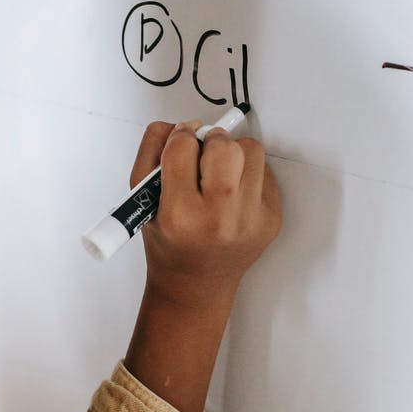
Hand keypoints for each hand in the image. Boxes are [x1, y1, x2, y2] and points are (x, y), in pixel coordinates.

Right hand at [129, 118, 282, 302]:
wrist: (195, 285)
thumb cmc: (167, 240)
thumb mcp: (141, 199)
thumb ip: (153, 150)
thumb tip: (186, 125)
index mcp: (179, 216)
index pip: (182, 147)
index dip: (179, 137)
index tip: (180, 143)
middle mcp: (218, 221)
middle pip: (224, 146)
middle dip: (210, 142)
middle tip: (202, 155)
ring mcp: (250, 222)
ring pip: (251, 151)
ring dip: (234, 153)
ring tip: (219, 172)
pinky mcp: (271, 221)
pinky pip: (265, 172)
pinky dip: (248, 173)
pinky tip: (233, 193)